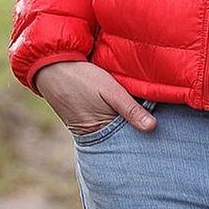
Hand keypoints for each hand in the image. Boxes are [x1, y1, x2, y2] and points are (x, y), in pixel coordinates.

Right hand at [33, 60, 154, 136]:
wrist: (48, 66)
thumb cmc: (80, 76)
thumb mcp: (110, 89)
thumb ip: (130, 109)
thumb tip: (153, 128)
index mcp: (100, 132)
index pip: (128, 142)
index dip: (143, 139)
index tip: (159, 138)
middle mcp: (92, 135)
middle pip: (120, 140)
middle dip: (134, 136)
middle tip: (155, 134)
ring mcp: (86, 129)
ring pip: (112, 133)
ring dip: (124, 128)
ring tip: (142, 124)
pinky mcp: (81, 121)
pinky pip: (103, 126)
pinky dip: (112, 122)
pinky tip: (121, 116)